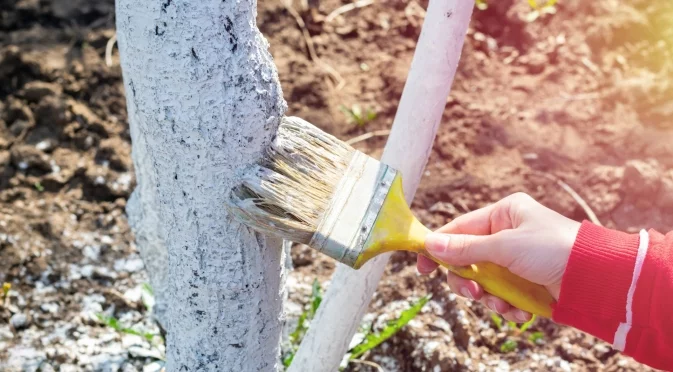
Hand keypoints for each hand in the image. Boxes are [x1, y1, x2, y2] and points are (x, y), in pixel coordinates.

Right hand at [418, 193, 580, 322]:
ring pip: (484, 282)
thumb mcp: (504, 247)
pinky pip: (503, 295)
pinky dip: (508, 307)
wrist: (597, 278)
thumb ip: (465, 249)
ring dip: (489, 297)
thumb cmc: (554, 249)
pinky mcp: (527, 282)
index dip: (439, 247)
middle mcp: (508, 234)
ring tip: (502, 305)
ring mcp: (517, 260)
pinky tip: (520, 312)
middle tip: (473, 293)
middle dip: (468, 281)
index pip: (459, 228)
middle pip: (468, 260)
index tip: (422, 267)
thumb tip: (430, 244)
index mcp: (503, 214)